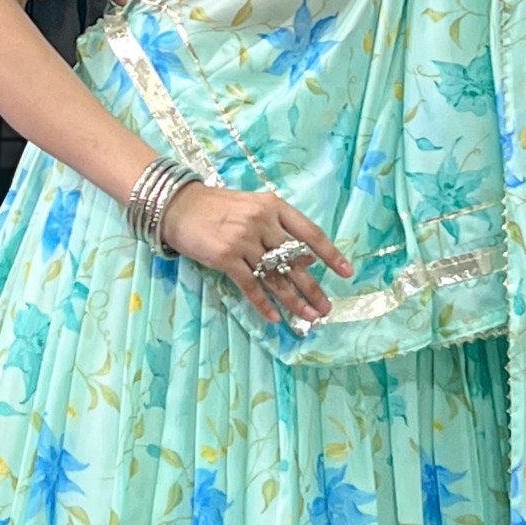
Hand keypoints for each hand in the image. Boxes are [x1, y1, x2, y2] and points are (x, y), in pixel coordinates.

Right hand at [159, 182, 352, 331]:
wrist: (178, 206)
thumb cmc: (217, 208)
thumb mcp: (253, 207)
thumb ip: (277, 228)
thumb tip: (304, 259)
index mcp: (274, 206)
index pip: (310, 233)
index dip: (330, 255)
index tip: (346, 273)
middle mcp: (262, 222)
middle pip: (295, 262)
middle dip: (313, 289)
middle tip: (326, 309)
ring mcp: (243, 239)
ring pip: (275, 278)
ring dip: (294, 302)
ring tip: (308, 317)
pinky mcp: (225, 257)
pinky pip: (250, 286)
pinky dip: (263, 304)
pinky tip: (275, 318)